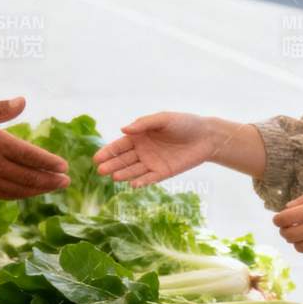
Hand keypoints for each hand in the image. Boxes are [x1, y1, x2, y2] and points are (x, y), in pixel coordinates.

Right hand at [0, 97, 68, 199]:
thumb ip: (0, 109)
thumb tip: (23, 101)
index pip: (30, 156)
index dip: (49, 163)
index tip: (64, 166)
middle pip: (30, 177)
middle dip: (51, 180)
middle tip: (66, 180)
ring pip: (20, 189)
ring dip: (40, 190)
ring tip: (55, 187)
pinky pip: (7, 195)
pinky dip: (23, 195)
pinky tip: (31, 192)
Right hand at [94, 112, 223, 184]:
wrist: (206, 136)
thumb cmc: (184, 123)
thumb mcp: (163, 119)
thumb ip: (143, 124)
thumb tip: (123, 129)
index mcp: (140, 136)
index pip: (119, 145)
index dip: (108, 152)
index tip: (96, 158)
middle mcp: (143, 150)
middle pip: (123, 160)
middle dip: (112, 165)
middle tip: (101, 170)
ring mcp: (152, 163)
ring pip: (133, 170)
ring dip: (123, 174)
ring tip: (113, 177)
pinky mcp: (162, 173)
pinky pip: (149, 179)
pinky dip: (141, 182)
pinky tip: (132, 184)